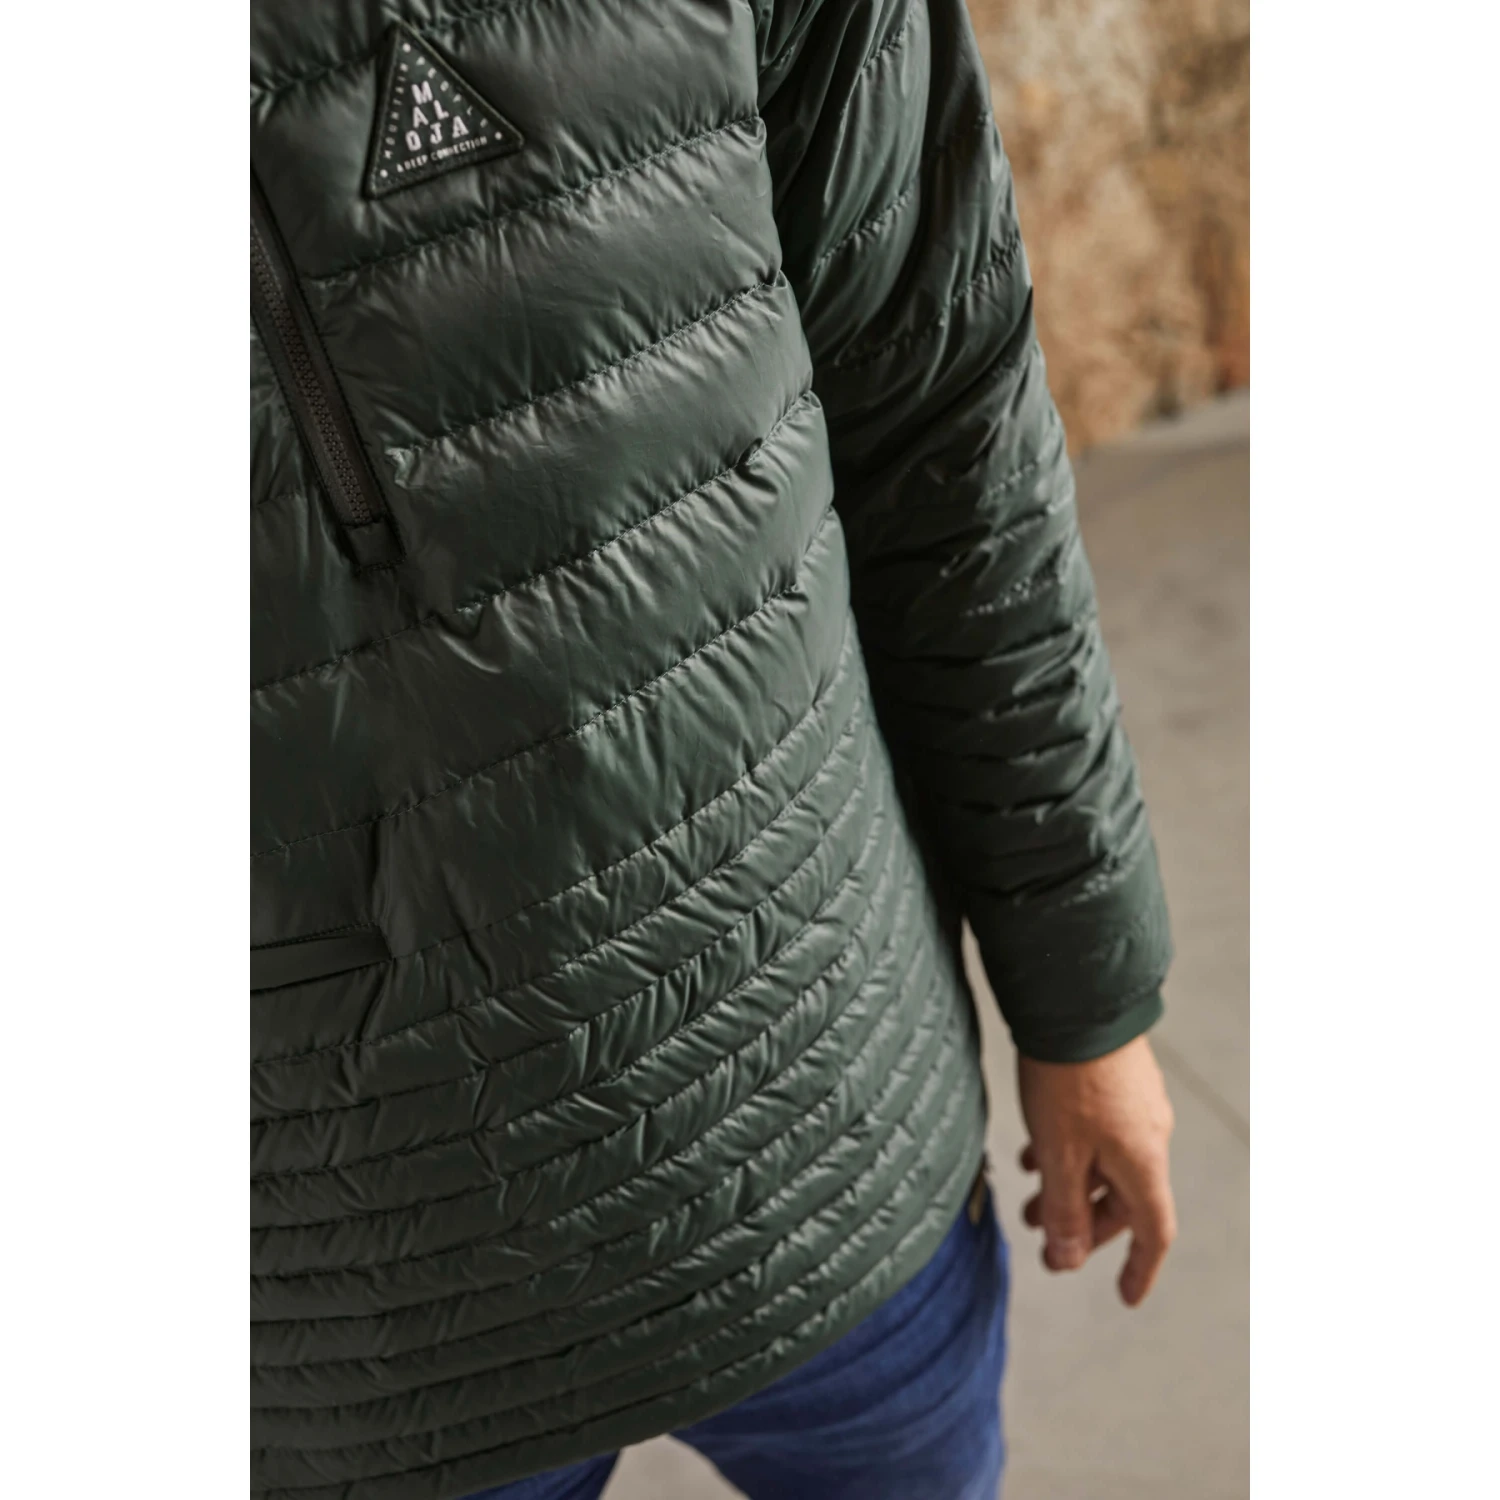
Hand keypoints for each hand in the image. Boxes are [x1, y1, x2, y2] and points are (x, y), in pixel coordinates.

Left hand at [1016, 1033, 1176, 1305]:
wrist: (1076, 999)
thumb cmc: (1069, 1077)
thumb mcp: (1059, 1152)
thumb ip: (1064, 1209)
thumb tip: (1067, 1261)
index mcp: (1144, 1162)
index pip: (1154, 1231)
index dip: (1140, 1268)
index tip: (1125, 1297)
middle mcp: (1149, 1135)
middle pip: (1126, 1199)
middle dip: (1086, 1225)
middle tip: (1045, 1239)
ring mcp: (1135, 1105)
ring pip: (1107, 1164)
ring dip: (1072, 1186)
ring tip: (1029, 1197)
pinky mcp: (1117, 1079)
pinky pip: (1099, 1133)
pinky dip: (1070, 1152)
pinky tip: (1033, 1149)